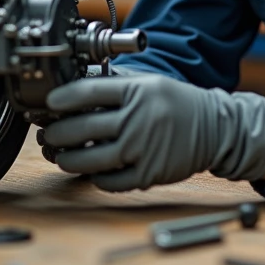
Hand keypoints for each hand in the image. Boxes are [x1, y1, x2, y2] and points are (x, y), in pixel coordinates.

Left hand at [39, 74, 264, 191]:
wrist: (215, 128)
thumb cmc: (177, 103)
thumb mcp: (150, 83)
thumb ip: (117, 85)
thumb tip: (78, 88)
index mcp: (138, 91)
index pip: (88, 92)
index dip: (62, 98)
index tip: (48, 103)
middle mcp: (139, 119)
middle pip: (83, 128)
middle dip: (57, 133)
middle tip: (48, 134)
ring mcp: (143, 149)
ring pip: (91, 159)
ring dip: (68, 159)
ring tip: (60, 155)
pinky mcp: (148, 174)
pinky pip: (109, 181)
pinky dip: (94, 177)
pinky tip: (89, 170)